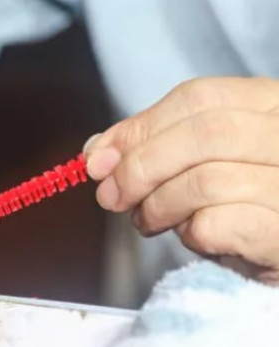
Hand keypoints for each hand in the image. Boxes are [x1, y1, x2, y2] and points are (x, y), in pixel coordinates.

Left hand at [84, 77, 278, 283]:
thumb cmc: (244, 205)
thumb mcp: (202, 162)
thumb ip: (154, 145)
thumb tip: (96, 150)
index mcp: (272, 105)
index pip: (198, 98)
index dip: (139, 128)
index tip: (98, 159)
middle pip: (204, 134)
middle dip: (140, 167)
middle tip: (111, 196)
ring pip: (206, 181)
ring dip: (158, 206)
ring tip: (148, 221)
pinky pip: (217, 225)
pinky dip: (188, 233)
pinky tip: (192, 237)